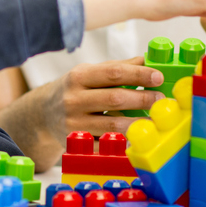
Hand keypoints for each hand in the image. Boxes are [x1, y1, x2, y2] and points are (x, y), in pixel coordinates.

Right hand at [39, 56, 165, 142]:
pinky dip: (123, 143)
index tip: (158, 76)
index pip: (113, 73)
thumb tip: (147, 61)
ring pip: (112, 125)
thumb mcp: (90, 73)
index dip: (139, 74)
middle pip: (115, 99)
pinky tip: (137, 139)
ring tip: (155, 120)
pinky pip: (105, 145)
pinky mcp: (77, 144)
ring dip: (138, 123)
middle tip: (161, 99)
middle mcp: (73, 99)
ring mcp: (74, 124)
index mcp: (78, 77)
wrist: (43, 114)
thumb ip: (117, 68)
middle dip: (142, 99)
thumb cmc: (75, 90)